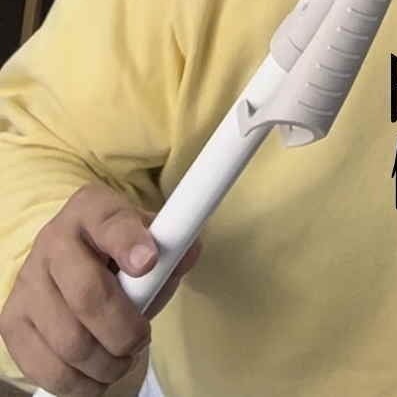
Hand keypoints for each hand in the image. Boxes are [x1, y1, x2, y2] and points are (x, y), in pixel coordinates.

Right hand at [0, 182, 201, 395]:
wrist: (72, 267)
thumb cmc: (121, 253)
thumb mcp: (151, 238)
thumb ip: (173, 247)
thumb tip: (187, 254)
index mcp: (92, 209)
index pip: (110, 222)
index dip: (129, 243)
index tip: (148, 263)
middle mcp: (53, 240)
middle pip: (88, 294)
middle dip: (125, 329)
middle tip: (141, 339)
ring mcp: (27, 281)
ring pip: (69, 340)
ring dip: (106, 362)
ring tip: (122, 359)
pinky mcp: (12, 322)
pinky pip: (46, 368)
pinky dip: (79, 383)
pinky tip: (97, 375)